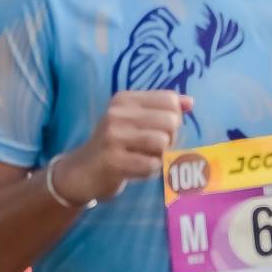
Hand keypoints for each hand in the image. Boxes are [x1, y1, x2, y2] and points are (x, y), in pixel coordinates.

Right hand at [59, 90, 187, 202]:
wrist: (81, 172)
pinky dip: (150, 171)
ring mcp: (113, 136)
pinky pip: (151, 164)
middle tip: (152, 149)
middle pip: (170, 121)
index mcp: (125, 99)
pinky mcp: (113, 160)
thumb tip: (190, 102)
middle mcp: (117, 113)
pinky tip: (136, 169)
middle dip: (169, 139)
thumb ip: (162, 109)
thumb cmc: (115, 145)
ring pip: (162, 142)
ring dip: (159, 156)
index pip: (170, 100)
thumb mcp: (135, 121)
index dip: (173, 118)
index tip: (158, 130)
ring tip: (144, 158)